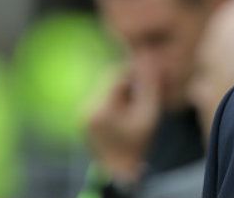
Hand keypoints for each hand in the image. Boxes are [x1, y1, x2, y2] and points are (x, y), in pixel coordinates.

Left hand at [87, 61, 162, 183]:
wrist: (119, 172)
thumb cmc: (137, 145)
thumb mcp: (148, 115)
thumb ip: (149, 88)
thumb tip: (148, 61)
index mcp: (99, 108)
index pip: (117, 76)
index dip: (135, 71)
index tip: (151, 74)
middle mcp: (86, 107)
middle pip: (109, 81)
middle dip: (129, 81)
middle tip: (146, 86)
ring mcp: (82, 113)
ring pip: (106, 89)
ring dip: (122, 90)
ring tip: (138, 100)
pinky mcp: (84, 118)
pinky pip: (101, 99)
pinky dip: (115, 99)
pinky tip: (128, 109)